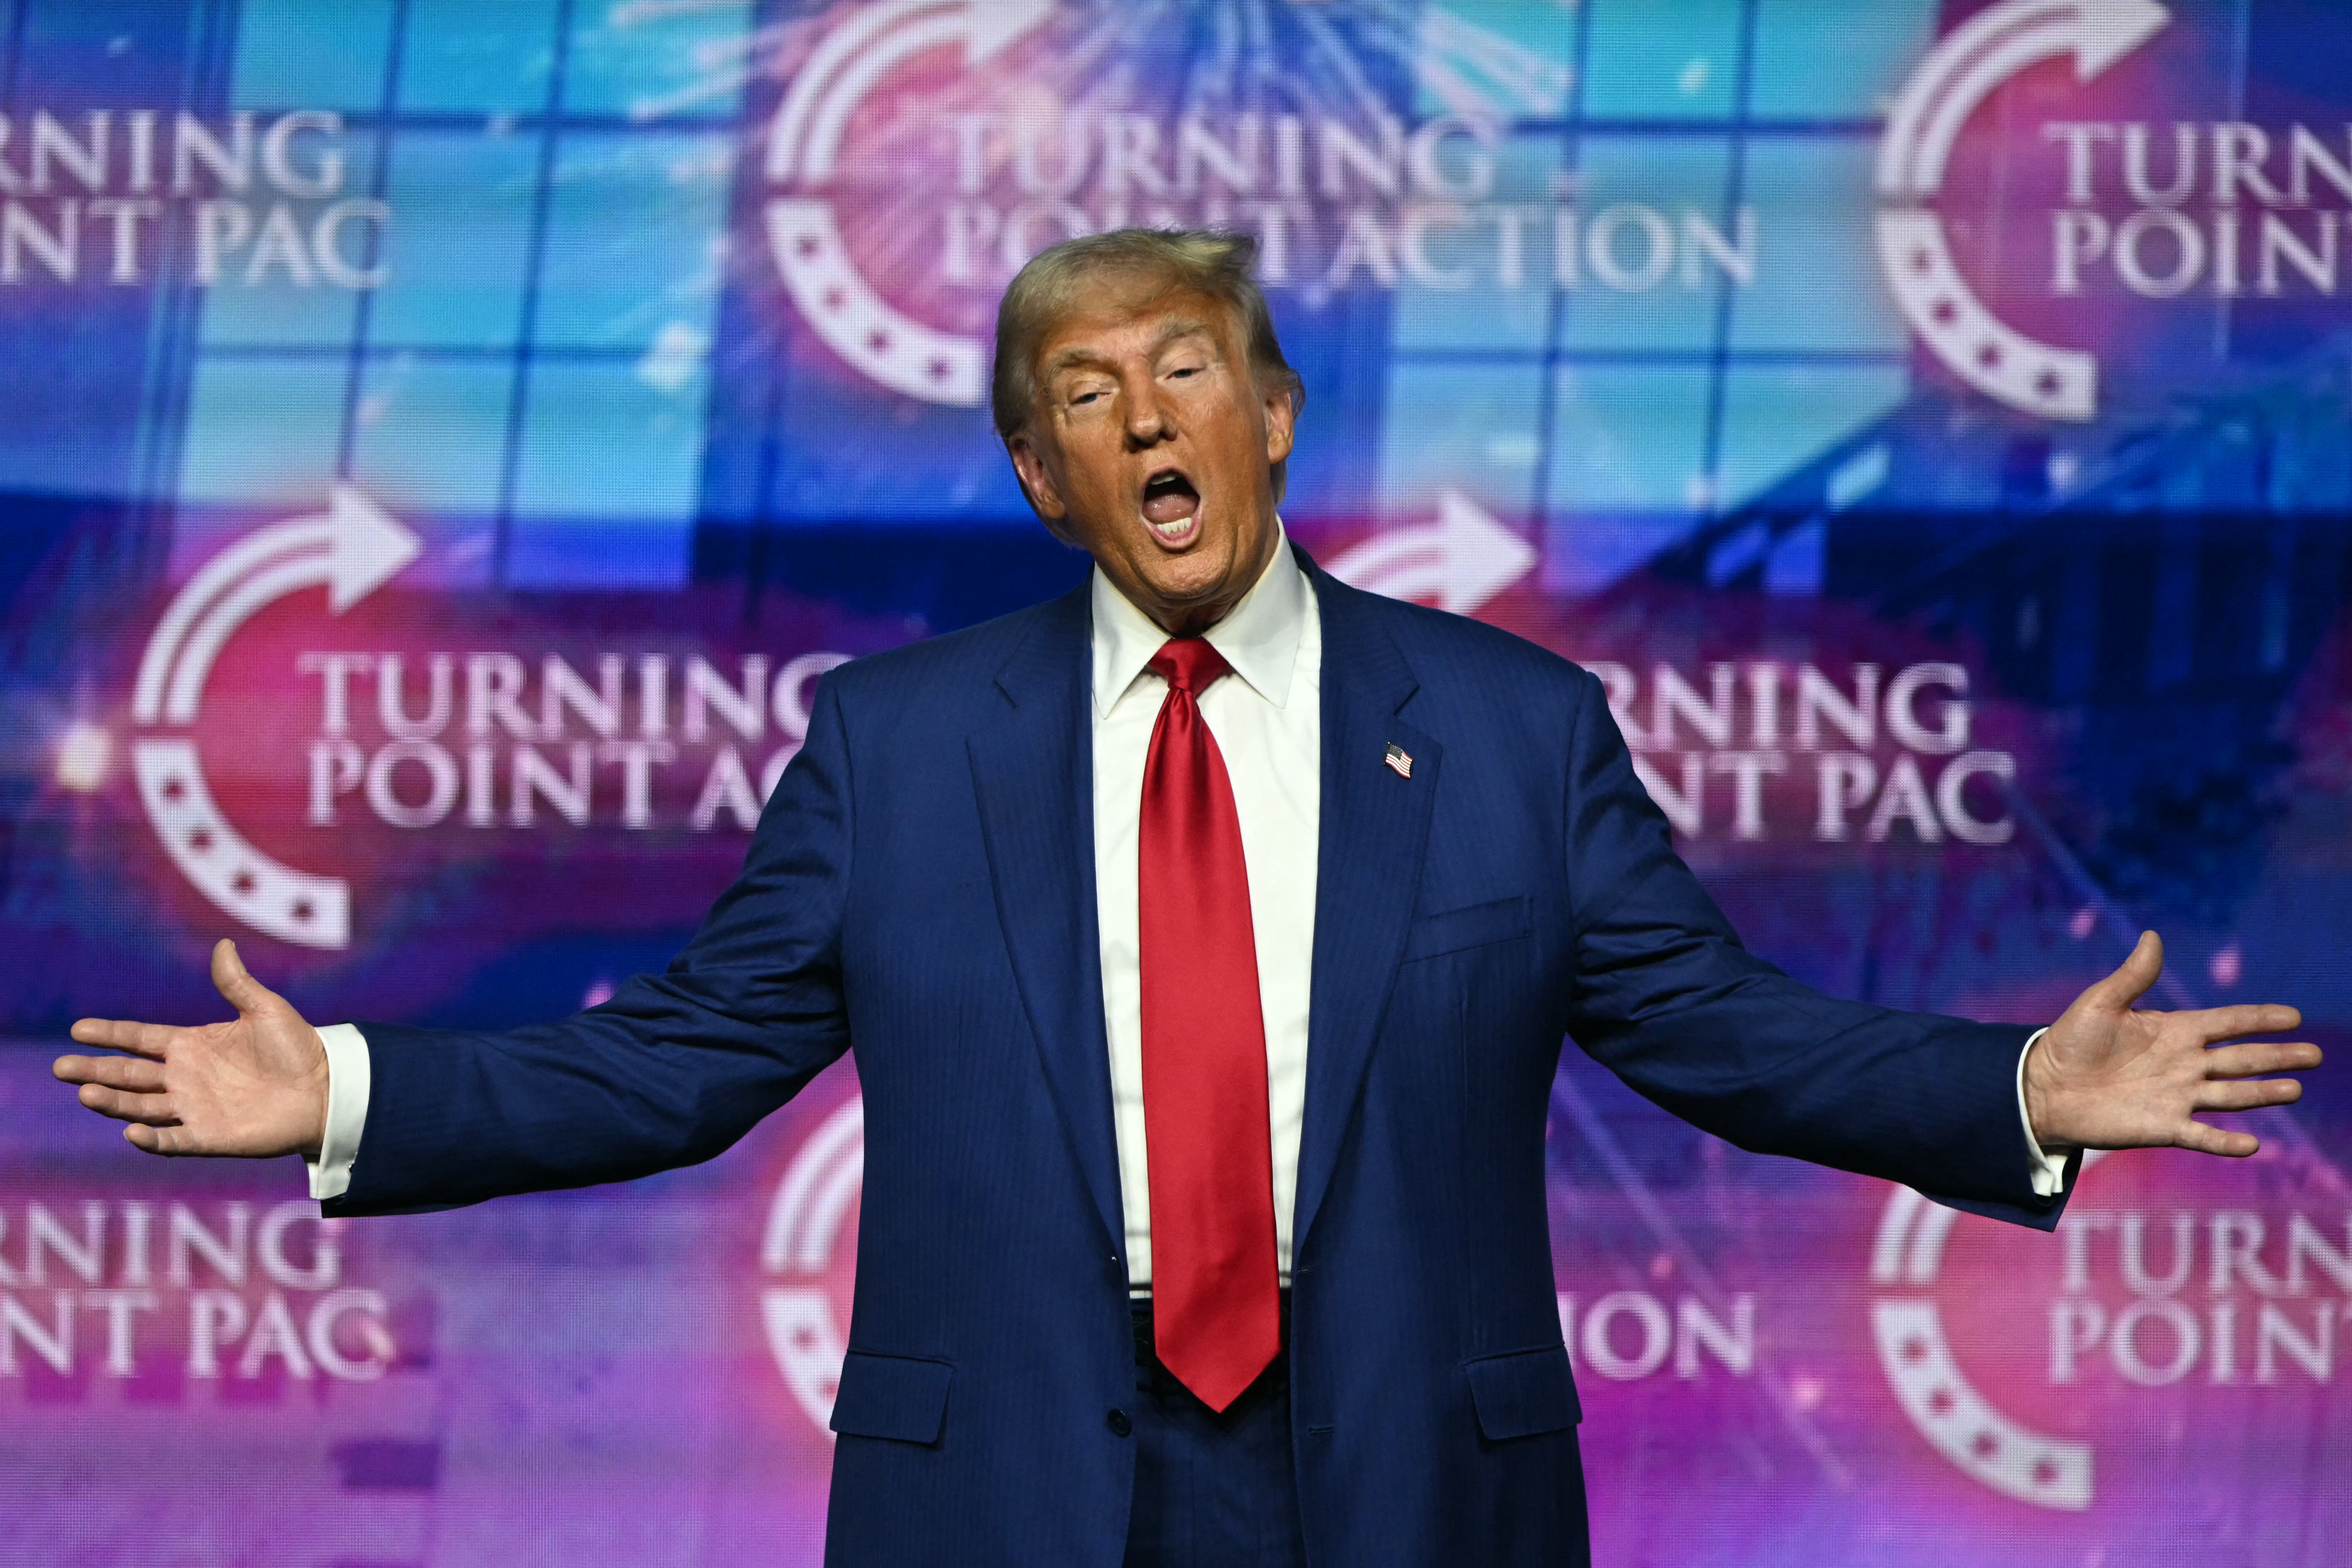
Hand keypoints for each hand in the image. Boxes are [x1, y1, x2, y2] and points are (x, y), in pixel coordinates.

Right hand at [53, 938, 329, 1159]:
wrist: (326, 1088)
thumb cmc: (298, 1048)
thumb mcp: (266, 1009)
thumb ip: (237, 983)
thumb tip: (223, 944)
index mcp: (193, 1045)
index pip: (141, 1038)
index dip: (111, 1034)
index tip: (78, 1029)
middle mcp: (185, 1078)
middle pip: (129, 1074)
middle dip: (95, 1070)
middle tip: (61, 1067)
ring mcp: (194, 1109)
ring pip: (142, 1107)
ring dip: (113, 1102)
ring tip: (85, 1093)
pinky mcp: (209, 1137)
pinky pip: (173, 1140)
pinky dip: (151, 1139)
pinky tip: (130, 1132)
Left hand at [2026, 930, 2320, 1156]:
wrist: (2044, 1085)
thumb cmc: (2071, 1041)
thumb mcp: (2101, 1002)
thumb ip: (2133, 975)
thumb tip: (2152, 935)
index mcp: (2174, 1031)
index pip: (2228, 1022)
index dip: (2260, 1019)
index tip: (2294, 1016)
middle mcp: (2185, 1064)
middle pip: (2242, 1059)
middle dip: (2277, 1056)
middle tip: (2314, 1054)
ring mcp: (2177, 1096)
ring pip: (2231, 1095)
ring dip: (2262, 1093)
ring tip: (2294, 1089)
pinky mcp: (2162, 1127)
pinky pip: (2201, 1135)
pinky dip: (2224, 1142)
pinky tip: (2251, 1145)